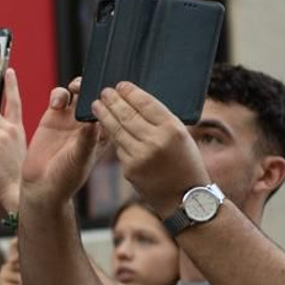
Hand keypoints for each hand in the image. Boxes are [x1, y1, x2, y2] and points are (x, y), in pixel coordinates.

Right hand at [20, 78, 103, 208]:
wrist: (41, 185)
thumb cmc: (66, 178)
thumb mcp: (80, 159)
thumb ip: (87, 139)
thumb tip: (94, 120)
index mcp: (103, 134)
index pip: (113, 110)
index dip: (113, 98)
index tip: (110, 92)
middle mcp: (88, 124)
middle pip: (96, 96)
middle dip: (95, 87)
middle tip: (90, 87)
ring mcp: (71, 119)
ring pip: (78, 92)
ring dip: (78, 86)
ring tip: (75, 89)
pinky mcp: (53, 116)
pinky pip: (59, 96)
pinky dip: (59, 94)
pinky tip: (56, 104)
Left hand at [90, 82, 209, 209]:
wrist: (185, 200)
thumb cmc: (186, 164)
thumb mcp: (182, 136)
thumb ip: (162, 121)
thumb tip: (138, 102)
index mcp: (172, 129)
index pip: (146, 104)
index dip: (130, 93)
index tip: (121, 85)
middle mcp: (155, 142)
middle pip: (128, 114)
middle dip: (113, 101)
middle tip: (104, 92)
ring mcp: (140, 157)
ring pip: (117, 130)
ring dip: (105, 115)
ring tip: (97, 105)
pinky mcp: (129, 169)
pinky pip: (118, 147)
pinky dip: (112, 135)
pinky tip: (106, 127)